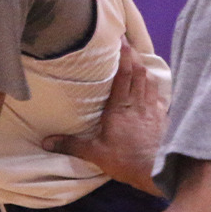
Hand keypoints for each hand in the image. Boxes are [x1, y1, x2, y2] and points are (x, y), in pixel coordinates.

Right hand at [44, 40, 167, 192]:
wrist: (158, 171)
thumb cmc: (126, 160)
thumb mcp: (95, 154)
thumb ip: (71, 145)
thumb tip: (46, 142)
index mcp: (119, 108)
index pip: (123, 76)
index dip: (123, 57)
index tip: (122, 40)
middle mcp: (137, 104)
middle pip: (138, 73)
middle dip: (134, 57)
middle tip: (130, 44)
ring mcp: (153, 110)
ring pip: (150, 82)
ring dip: (145, 70)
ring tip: (140, 60)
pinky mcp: (164, 119)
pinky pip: (160, 97)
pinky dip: (156, 88)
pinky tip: (154, 88)